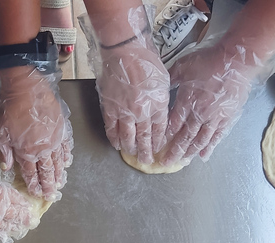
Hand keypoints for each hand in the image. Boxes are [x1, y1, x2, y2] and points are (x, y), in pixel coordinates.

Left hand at [0, 58, 72, 200]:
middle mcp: (44, 149)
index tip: (37, 193)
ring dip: (60, 173)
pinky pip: (66, 146)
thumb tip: (7, 168)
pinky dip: (67, 155)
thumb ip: (5, 152)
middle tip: (53, 195)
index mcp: (27, 152)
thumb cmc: (10, 108)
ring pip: (58, 161)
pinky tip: (68, 161)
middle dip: (50, 184)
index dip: (34, 184)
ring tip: (61, 182)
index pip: (31, 173)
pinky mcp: (62, 129)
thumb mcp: (0, 132)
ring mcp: (55, 139)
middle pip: (47, 171)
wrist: (27, 87)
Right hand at [0, 163, 33, 242]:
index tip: (29, 210)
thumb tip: (6, 195)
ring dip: (12, 228)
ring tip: (17, 229)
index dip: (25, 208)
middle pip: (16, 219)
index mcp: (0, 197)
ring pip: (5, 229)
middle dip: (23, 220)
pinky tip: (0, 234)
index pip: (19, 204)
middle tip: (30, 222)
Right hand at [95, 42, 169, 163]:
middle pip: (145, 138)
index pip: (160, 130)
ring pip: (128, 137)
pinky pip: (112, 129)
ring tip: (132, 155)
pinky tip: (116, 145)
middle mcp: (143, 112)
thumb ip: (162, 99)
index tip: (158, 148)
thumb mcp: (164, 81)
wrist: (125, 50)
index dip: (158, 141)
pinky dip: (114, 139)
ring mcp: (125, 112)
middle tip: (147, 160)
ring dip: (130, 148)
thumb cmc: (146, 61)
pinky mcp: (110, 108)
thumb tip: (160, 112)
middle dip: (146, 151)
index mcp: (159, 105)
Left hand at [163, 43, 254, 165]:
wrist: (235, 62)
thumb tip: (160, 85)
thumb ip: (171, 78)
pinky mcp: (227, 119)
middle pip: (184, 137)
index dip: (165, 136)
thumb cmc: (209, 61)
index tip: (158, 146)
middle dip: (174, 151)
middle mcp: (199, 113)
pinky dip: (210, 147)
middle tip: (166, 163)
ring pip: (200, 140)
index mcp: (186, 101)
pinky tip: (204, 156)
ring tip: (183, 162)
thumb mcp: (183, 66)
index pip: (172, 124)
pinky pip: (217, 137)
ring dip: (190, 152)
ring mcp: (214, 118)